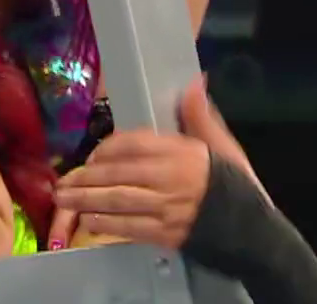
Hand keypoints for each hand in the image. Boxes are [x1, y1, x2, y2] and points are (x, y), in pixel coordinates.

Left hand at [49, 77, 260, 249]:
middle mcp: (171, 180)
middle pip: (120, 175)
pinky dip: (106, 226)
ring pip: (119, 202)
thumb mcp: (221, 145)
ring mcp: (167, 209)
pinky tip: (88, 223)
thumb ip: (200, 115)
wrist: (254, 229)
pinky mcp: (165, 235)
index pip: (136, 144)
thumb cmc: (234, 184)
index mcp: (183, 153)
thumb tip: (194, 80)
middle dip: (87, 178)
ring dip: (87, 201)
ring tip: (64, 200)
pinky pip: (130, 228)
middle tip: (62, 182)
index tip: (93, 154)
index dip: (109, 148)